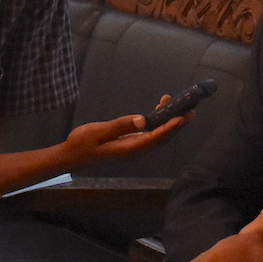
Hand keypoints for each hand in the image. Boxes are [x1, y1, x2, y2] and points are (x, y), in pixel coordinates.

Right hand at [62, 111, 186, 163]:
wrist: (71, 156)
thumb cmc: (82, 144)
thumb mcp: (98, 132)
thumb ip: (120, 126)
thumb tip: (142, 120)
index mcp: (130, 149)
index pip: (156, 138)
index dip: (171, 127)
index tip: (183, 116)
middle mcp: (136, 150)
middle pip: (162, 138)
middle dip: (177, 124)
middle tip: (191, 108)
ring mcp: (134, 148)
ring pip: (158, 135)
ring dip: (169, 121)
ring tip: (180, 105)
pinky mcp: (131, 144)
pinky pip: (150, 134)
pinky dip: (158, 121)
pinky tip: (160, 109)